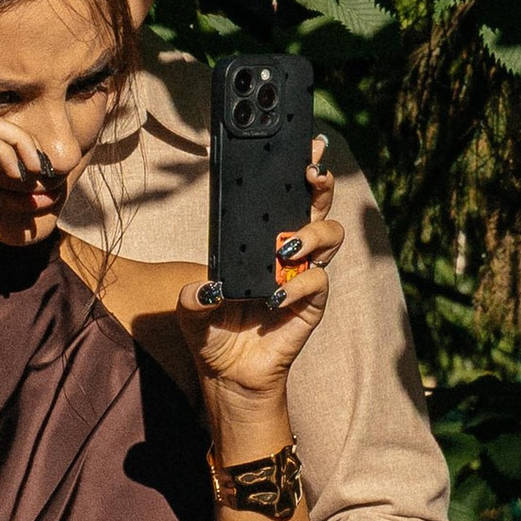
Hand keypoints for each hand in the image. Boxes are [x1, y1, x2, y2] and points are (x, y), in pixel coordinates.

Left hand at [180, 146, 339, 425]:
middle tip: (312, 173)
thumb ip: (195, 294)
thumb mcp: (190, 307)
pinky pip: (319, 282)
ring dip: (313, 232)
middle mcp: (287, 252)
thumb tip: (212, 288)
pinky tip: (276, 294)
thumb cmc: (211, 332)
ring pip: (330, 235)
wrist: (226, 373)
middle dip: (320, 182)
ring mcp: (303, 275)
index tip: (304, 148)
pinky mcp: (312, 304)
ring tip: (287, 247)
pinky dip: (300, 284)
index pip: (284, 198)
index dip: (298, 171)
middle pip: (317, 205)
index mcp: (261, 242)